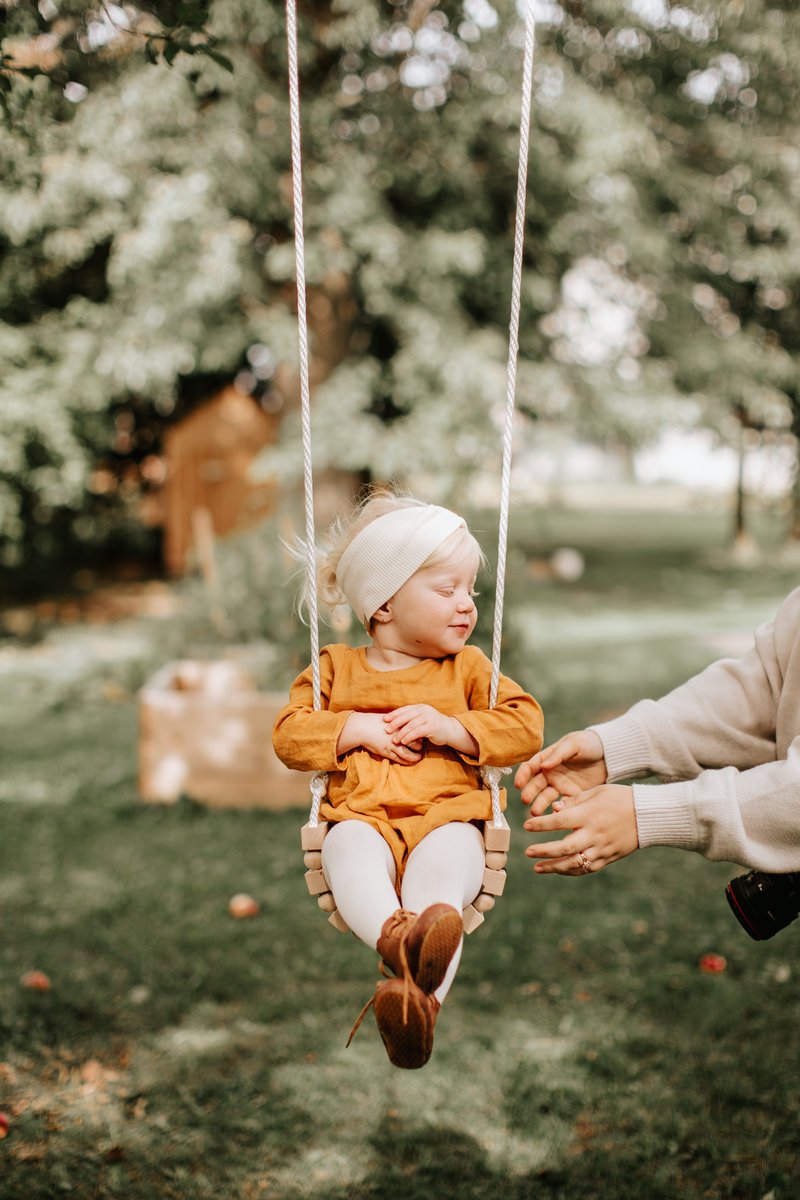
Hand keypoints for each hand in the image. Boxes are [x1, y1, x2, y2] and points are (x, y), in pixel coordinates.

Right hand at [338, 712, 422, 763]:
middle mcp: (397, 736)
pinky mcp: (386, 752)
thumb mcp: (389, 719)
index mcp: (399, 726)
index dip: (421, 736)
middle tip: (424, 748)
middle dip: (420, 747)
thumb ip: (399, 721)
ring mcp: (391, 745)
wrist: (362, 728)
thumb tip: (408, 721)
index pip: (415, 732)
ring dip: (414, 757)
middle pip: (414, 743)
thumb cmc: (375, 721)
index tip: (424, 737)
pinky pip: (398, 759)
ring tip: (419, 758)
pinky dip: (406, 761)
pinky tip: (410, 762)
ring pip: (407, 754)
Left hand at [384, 704, 454, 746]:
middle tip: (387, 730)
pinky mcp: (432, 726)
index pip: (404, 709)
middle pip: (406, 716)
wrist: (450, 730)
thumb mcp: (422, 719)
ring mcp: (429, 717)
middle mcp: (424, 710)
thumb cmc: (432, 726)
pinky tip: (404, 742)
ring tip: (394, 739)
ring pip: (412, 724)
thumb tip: (394, 722)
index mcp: (420, 707)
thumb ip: (411, 719)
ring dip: (401, 732)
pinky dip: (410, 737)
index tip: (384, 719)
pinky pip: (418, 732)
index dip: (394, 714)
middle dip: (395, 723)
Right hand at [515, 730, 607, 814]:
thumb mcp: (573, 744)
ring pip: (546, 797)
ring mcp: (561, 786)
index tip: (518, 784)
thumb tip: (543, 766)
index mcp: (547, 759)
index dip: (522, 775)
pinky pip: (563, 805)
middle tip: (526, 800)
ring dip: (539, 804)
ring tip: (536, 812)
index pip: (530, 767)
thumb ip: (558, 754)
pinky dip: (558, 810)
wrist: (609, 754)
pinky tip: (556, 814)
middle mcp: (550, 774)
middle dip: (529, 792)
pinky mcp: (572, 796)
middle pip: (535, 785)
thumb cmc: (588, 743)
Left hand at [523, 785, 637, 874]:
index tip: (526, 825)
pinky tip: (558, 870)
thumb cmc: (620, 798)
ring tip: (537, 868)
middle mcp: (594, 834)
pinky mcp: (608, 858)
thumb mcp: (597, 792)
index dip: (541, 824)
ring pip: (575, 863)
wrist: (648, 815)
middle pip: (565, 847)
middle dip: (544, 851)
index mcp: (589, 815)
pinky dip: (571, 871)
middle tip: (527, 852)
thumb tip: (554, 808)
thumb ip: (574, 801)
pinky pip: (587, 868)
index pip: (560, 821)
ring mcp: (601, 849)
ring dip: (554, 867)